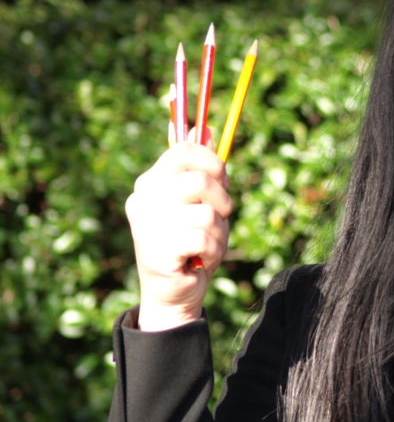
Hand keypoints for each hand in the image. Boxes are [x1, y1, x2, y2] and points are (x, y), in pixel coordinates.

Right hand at [124, 129, 231, 329]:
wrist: (174, 293)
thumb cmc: (190, 244)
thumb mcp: (200, 202)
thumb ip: (202, 168)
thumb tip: (207, 127)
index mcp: (150, 182)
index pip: (183, 151)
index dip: (213, 162)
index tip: (221, 181)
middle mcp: (143, 199)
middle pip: (200, 179)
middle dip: (222, 201)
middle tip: (217, 219)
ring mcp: (147, 224)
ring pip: (208, 212)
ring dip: (220, 232)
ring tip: (206, 245)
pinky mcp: (157, 249)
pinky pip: (205, 237)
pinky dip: (213, 250)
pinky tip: (200, 260)